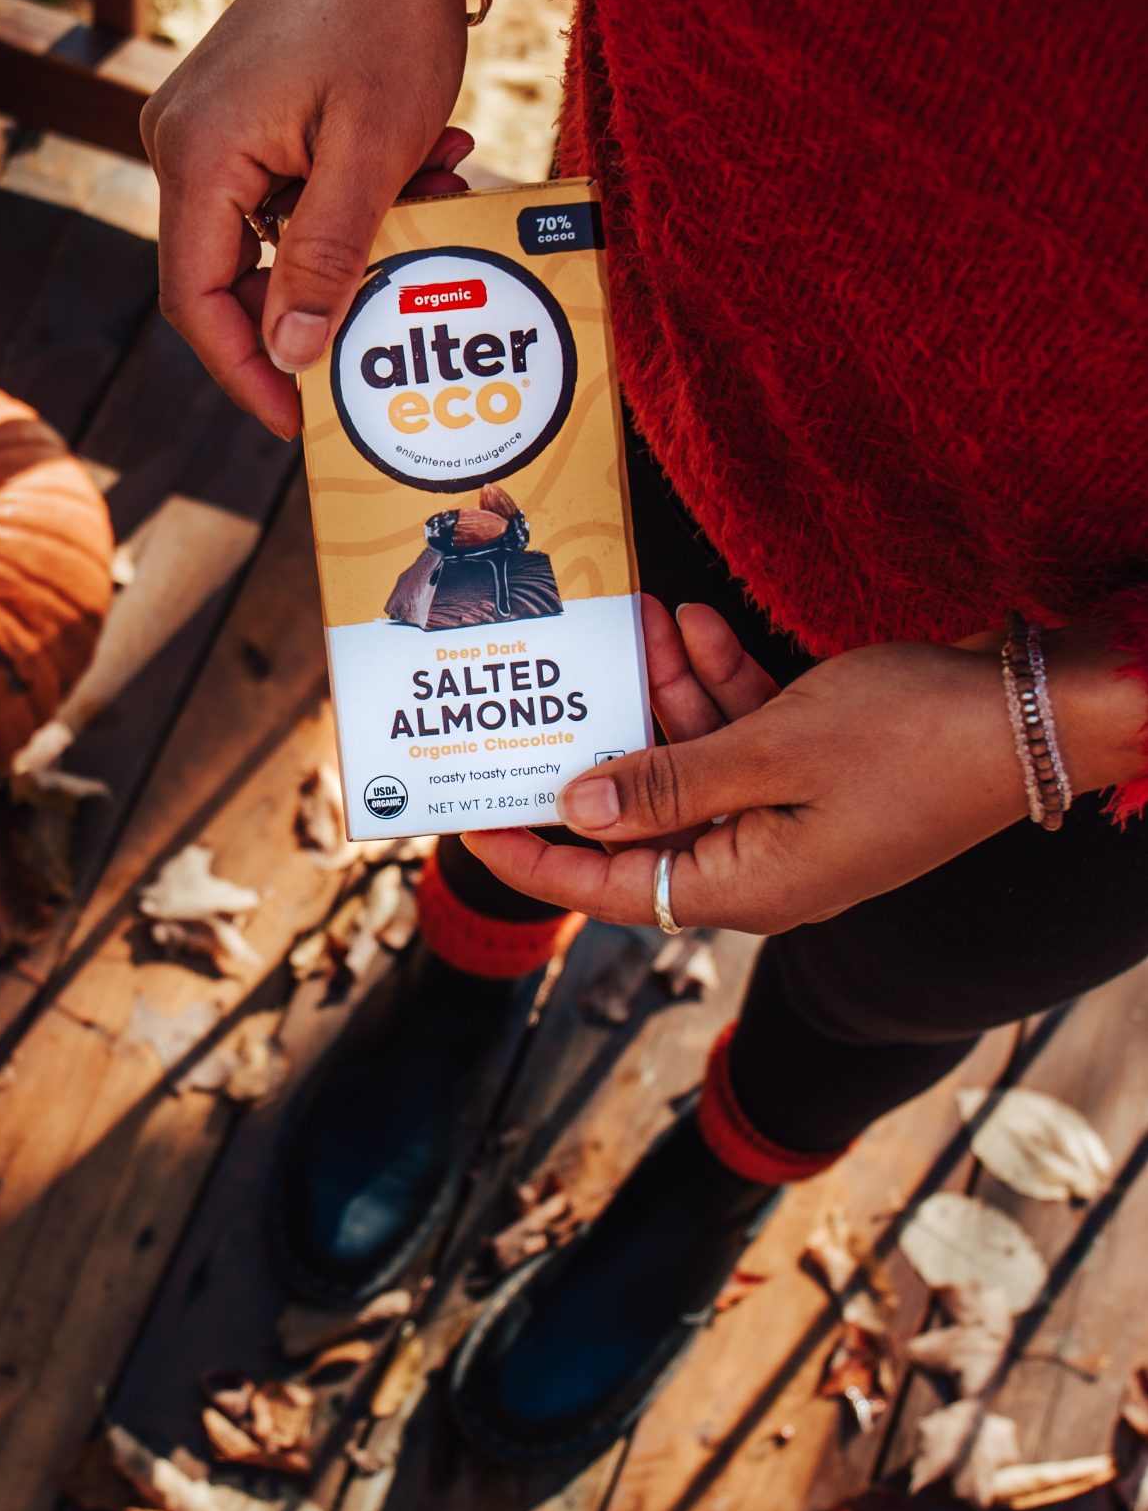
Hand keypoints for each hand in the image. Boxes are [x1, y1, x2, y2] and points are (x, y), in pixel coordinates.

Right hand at [142, 0, 500, 438]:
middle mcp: (181, 139)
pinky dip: (347, 197)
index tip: (300, 421)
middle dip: (318, 301)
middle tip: (395, 317)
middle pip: (225, 274)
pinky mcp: (240, 109)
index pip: (195, 300)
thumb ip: (327, 258)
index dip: (245, 371)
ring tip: (434, 193)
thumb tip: (288, 354)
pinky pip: (283, 189)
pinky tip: (421, 161)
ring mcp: (206, 121)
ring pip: (266, 233)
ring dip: (352, 241)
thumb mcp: (374, 149)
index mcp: (198, 152)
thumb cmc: (389, 13)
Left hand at [465, 599, 1031, 934]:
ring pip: (697, 759)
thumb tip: (580, 809)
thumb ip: (670, 783)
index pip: (610, 888)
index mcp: (750, 885)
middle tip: (549, 687)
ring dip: (666, 692)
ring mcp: (797, 816)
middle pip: (648, 814)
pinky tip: (694, 624)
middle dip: (605, 740)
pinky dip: (722, 682)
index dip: (536, 855)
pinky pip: (748, 733)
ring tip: (634, 623)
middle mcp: (767, 862)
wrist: (1040, 711)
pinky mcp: (825, 772)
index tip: (471, 818)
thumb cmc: (920, 738)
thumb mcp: (777, 753)